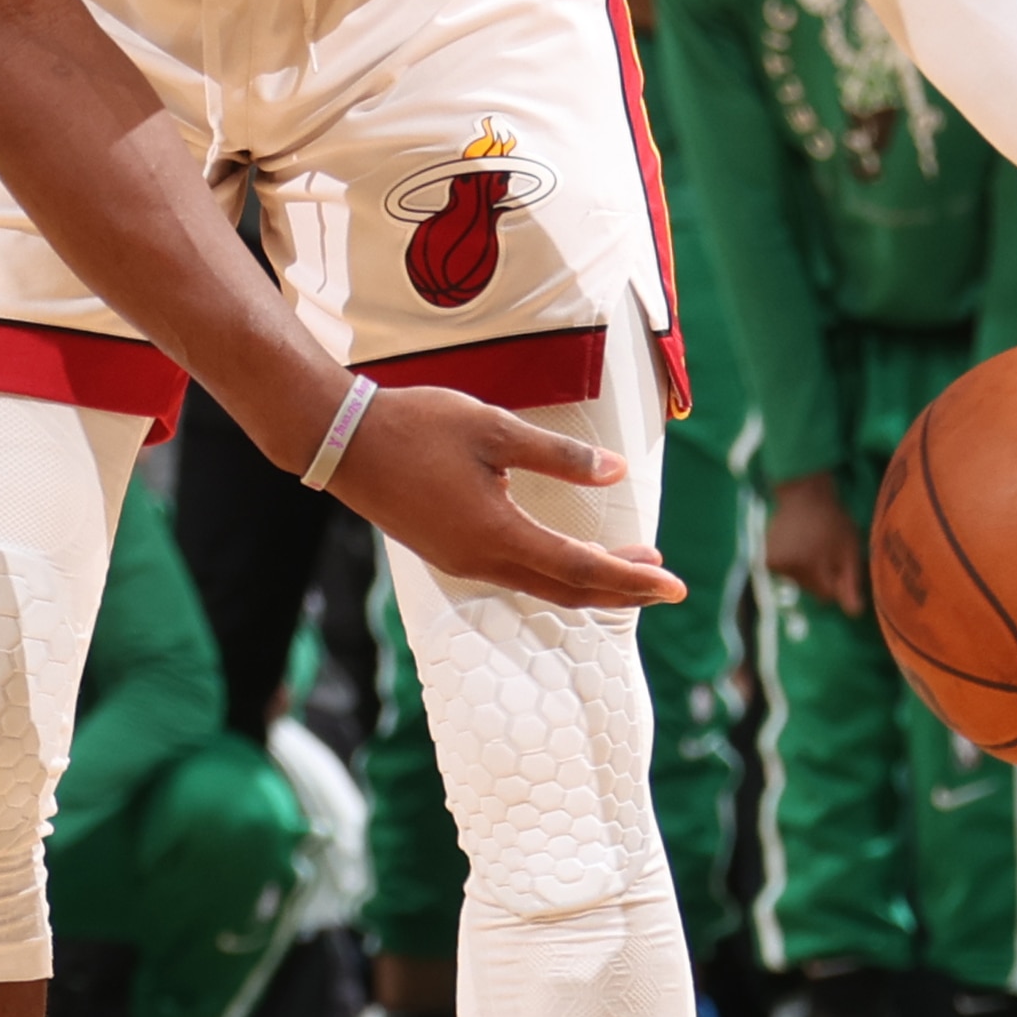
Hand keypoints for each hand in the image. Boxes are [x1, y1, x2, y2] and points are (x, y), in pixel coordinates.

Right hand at [323, 384, 686, 614]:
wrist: (342, 441)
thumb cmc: (417, 426)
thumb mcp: (495, 429)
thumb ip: (559, 457)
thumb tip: (616, 474)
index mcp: (497, 534)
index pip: (582, 570)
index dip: (633, 578)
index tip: (674, 584)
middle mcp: (482, 561)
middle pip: (566, 590)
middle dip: (620, 588)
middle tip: (663, 579)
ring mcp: (462, 562)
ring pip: (541, 586)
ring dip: (589, 580)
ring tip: (629, 564)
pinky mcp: (449, 553)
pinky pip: (516, 575)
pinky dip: (555, 572)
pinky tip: (568, 555)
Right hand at [761, 475, 863, 616]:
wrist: (802, 493)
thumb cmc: (831, 519)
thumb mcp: (849, 548)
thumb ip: (850, 581)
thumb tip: (854, 613)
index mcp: (809, 566)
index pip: (826, 595)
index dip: (836, 580)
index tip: (838, 561)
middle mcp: (786, 569)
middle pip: (810, 589)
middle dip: (820, 575)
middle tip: (824, 550)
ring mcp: (772, 564)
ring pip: (797, 581)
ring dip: (806, 570)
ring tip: (810, 545)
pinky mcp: (763, 560)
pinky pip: (785, 573)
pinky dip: (793, 565)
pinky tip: (796, 547)